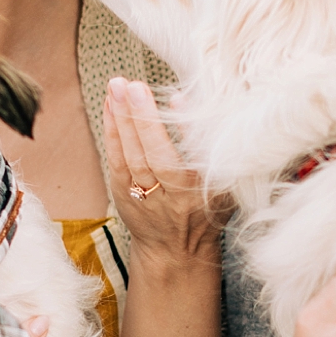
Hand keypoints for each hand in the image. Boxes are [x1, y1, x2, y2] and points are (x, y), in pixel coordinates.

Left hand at [103, 77, 226, 275]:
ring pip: (132, 158)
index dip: (186, 130)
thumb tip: (193, 102)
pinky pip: (116, 160)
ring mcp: (146, 199)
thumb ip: (215, 149)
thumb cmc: (205, 208)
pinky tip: (111, 105)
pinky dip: (112, 132)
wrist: (175, 251)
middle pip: (156, 157)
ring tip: (118, 86)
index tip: (178, 98)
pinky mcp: (124, 196)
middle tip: (133, 85)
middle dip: (143, 120)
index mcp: (205, 194)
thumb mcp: (224, 187)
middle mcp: (175, 199)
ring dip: (123, 120)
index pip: (196, 160)